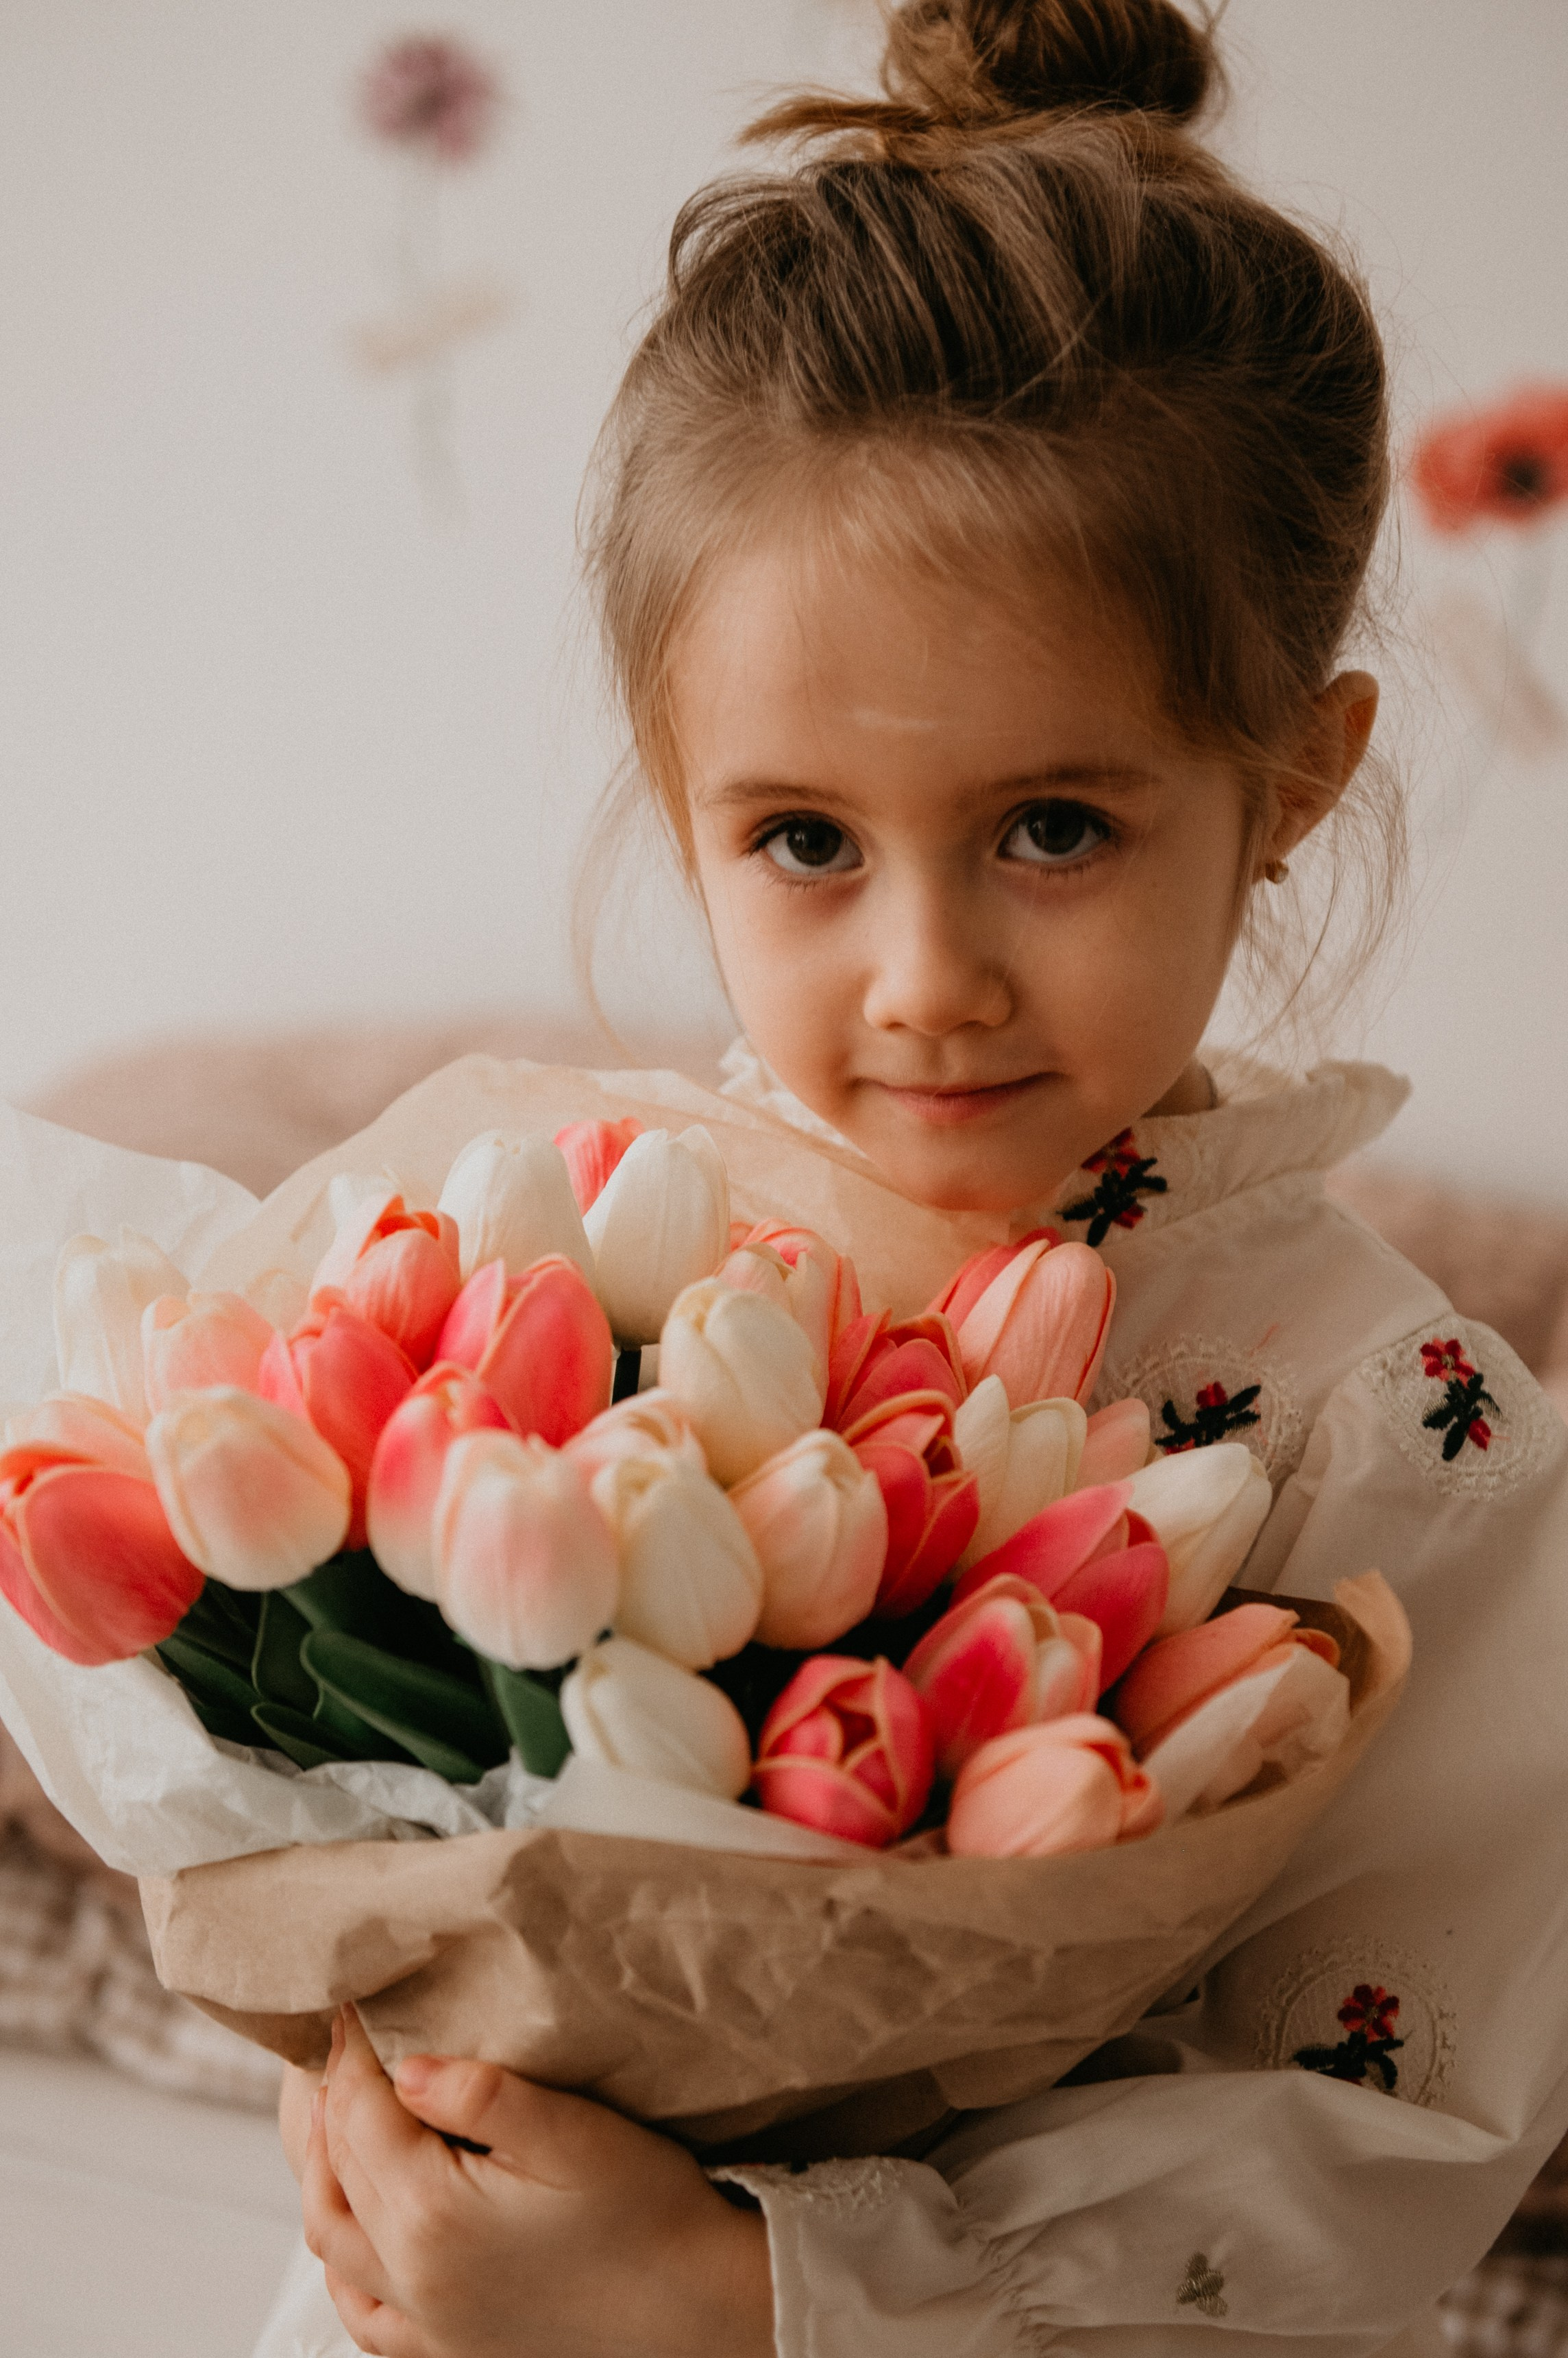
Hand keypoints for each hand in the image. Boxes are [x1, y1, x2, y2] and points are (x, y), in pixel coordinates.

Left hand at [302, 2006, 774, 2357]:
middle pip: (333, 2171)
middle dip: (325, 2099)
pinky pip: (359, 2310)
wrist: (700, 2309)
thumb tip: (405, 2065)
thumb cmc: (650, 2215)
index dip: (348, 2050)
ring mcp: (425, 2323)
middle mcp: (412, 2277)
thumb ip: (484, 2094)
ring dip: (320, 2171)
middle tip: (333, 2044)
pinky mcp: (446, 2351)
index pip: (359, 2113)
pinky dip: (340, 2260)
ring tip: (332, 2114)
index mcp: (433, 2215)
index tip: (351, 2001)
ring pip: (330, 2239)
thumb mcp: (576, 2133)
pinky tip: (354, 2227)